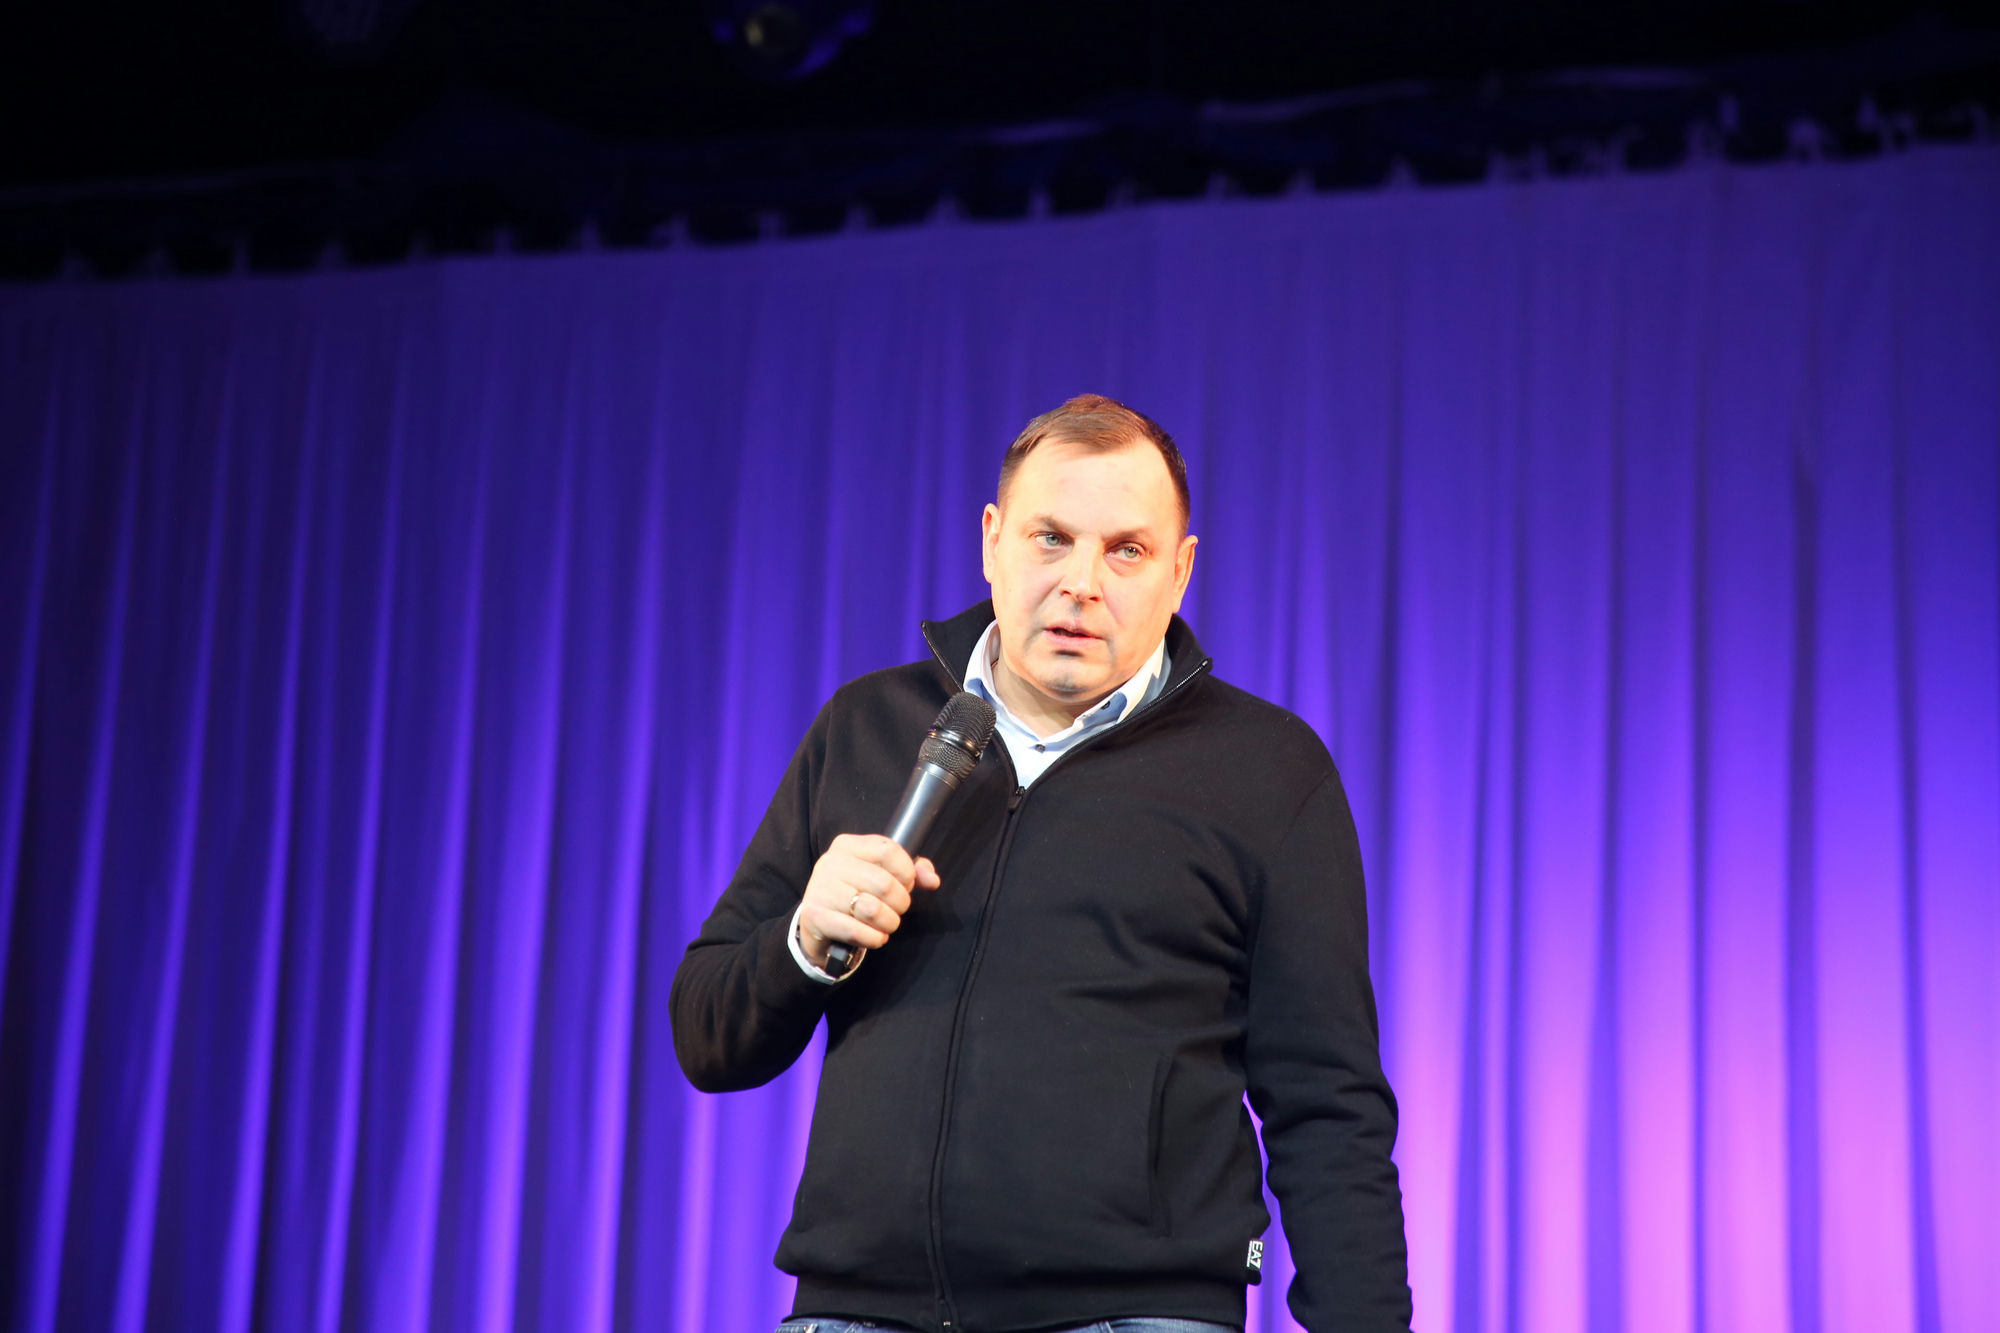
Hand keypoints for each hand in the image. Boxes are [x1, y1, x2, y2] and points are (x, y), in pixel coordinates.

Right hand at [797, 834, 939, 971]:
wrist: (819, 922)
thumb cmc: (856, 893)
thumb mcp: (881, 874)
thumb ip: (912, 872)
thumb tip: (932, 880)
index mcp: (847, 845)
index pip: (888, 851)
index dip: (907, 872)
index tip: (907, 884)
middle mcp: (831, 863)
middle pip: (884, 883)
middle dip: (901, 902)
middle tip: (897, 909)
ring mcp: (820, 889)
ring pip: (872, 910)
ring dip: (889, 923)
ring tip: (887, 923)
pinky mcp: (816, 916)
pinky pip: (858, 932)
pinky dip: (874, 938)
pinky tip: (873, 936)